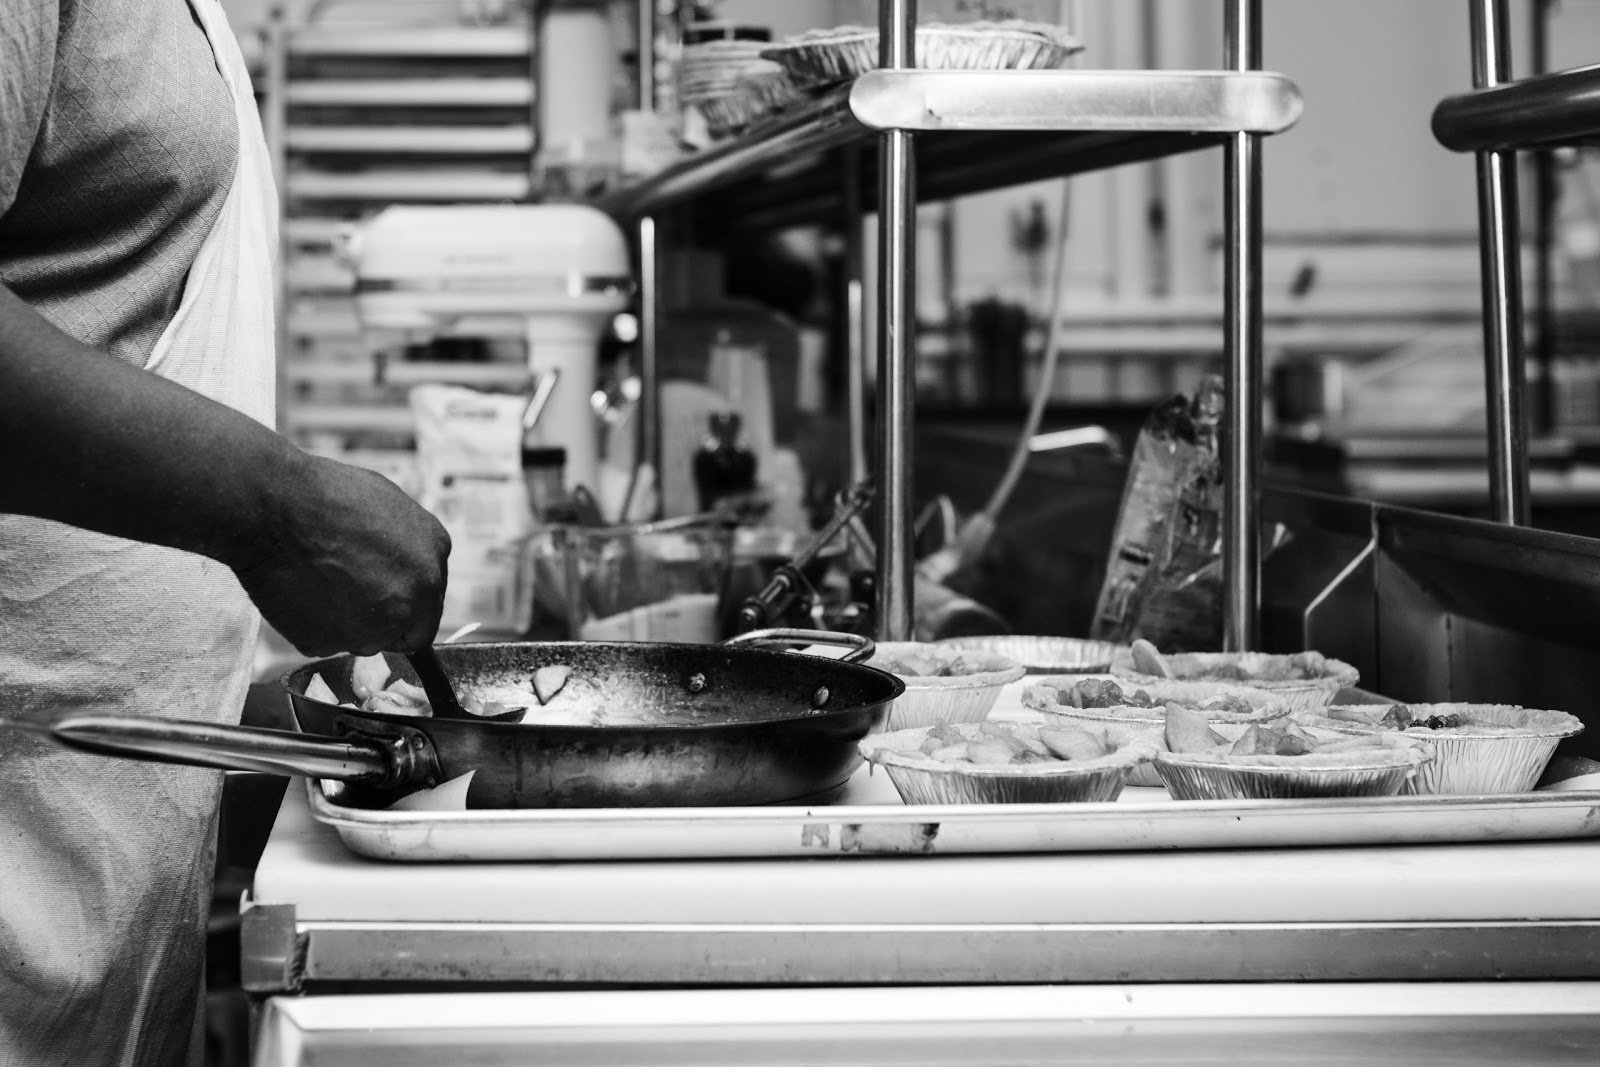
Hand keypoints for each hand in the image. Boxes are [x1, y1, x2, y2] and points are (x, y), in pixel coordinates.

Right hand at [231, 453, 449, 655]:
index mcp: (430, 568)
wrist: (275, 506)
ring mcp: (370, 629)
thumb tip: (407, 570)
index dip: (404, 609)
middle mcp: (411, 603)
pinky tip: (299, 592)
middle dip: (378, 623)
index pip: (427, 614)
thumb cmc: (329, 496)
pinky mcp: (328, 644)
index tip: (382, 602)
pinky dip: (311, 626)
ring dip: (345, 625)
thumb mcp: (395, 509)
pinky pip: (322, 643)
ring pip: (361, 642)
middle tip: (346, 597)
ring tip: (318, 583)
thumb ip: (411, 551)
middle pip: (399, 635)